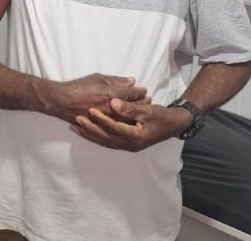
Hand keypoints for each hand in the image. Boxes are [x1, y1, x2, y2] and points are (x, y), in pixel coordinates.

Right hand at [42, 73, 148, 124]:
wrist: (62, 101)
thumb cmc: (79, 87)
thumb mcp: (98, 78)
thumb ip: (116, 80)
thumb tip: (131, 81)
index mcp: (111, 93)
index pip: (133, 94)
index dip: (141, 92)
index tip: (145, 91)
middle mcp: (111, 108)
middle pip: (134, 107)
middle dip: (142, 104)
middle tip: (148, 101)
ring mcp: (107, 119)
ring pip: (128, 119)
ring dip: (136, 115)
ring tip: (141, 111)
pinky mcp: (102, 127)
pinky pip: (118, 126)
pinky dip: (126, 123)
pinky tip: (130, 122)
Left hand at [72, 99, 191, 151]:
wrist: (173, 125)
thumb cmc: (161, 116)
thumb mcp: (148, 110)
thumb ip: (130, 107)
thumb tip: (113, 103)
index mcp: (136, 137)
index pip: (115, 128)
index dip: (102, 119)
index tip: (91, 109)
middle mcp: (130, 145)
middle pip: (106, 137)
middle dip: (91, 128)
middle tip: (77, 118)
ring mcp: (127, 146)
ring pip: (105, 141)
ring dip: (91, 133)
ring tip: (77, 125)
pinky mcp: (125, 144)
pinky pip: (108, 141)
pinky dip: (96, 136)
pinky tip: (88, 131)